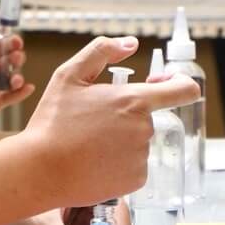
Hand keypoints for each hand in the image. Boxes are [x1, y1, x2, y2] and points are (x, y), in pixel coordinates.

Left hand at [0, 35, 31, 138]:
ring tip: (16, 79)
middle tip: (15, 58)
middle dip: (14, 58)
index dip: (7, 42)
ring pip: (9, 79)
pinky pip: (8, 98)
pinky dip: (19, 94)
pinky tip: (27, 88)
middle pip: (6, 61)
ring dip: (17, 76)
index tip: (15, 42)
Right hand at [17, 37, 199, 205]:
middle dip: (126, 117)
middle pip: (147, 118)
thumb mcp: (69, 75)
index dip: (179, 83)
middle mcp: (144, 130)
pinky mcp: (136, 181)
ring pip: (138, 143)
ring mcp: (141, 157)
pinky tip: (94, 162)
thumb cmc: (52, 123)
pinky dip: (118, 164)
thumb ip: (101, 51)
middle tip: (94, 123)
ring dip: (120, 141)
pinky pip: (134, 166)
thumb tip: (130, 43)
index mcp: (134, 101)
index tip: (162, 83)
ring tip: (89, 145)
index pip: (184, 90)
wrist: (41, 171)